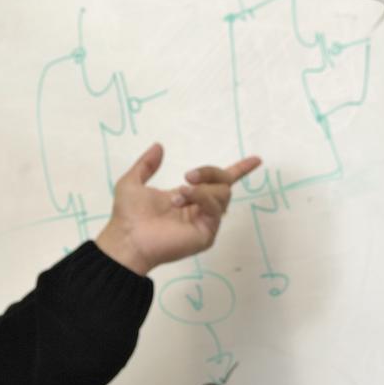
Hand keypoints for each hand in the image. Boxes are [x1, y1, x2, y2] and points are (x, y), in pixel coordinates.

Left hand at [94, 143, 261, 274]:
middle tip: (188, 175)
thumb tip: (159, 146)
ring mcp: (205, 223)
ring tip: (178, 195)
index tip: (256, 160)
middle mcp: (201, 209)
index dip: (239, 170)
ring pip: (223, 194)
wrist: (126, 238)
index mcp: (189, 197)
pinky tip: (182, 200)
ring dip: (201, 189)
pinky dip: (201, 198)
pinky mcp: (206, 234)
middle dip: (210, 172)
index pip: (219, 182)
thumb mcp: (133, 182)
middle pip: (224, 183)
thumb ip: (147, 164)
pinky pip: (216, 209)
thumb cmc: (127, 216)